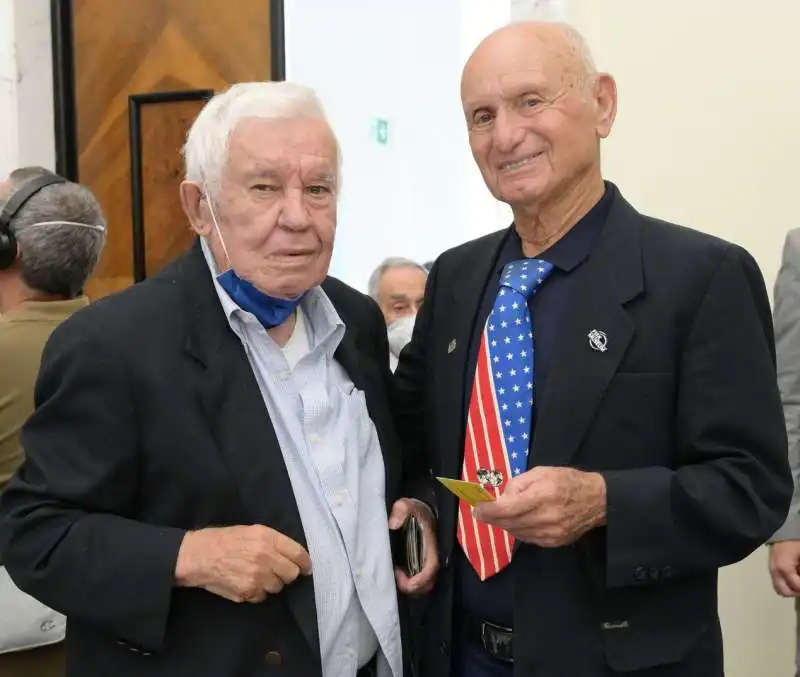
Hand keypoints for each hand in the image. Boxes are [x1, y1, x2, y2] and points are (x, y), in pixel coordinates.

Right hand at [175, 525, 311, 602]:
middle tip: (277, 571)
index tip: (306, 568)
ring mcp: (257, 577)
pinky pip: (262, 597)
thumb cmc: (224, 540)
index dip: (305, 563)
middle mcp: (265, 557)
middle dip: (287, 574)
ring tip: (258, 575)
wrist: (198, 556)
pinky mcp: (247, 592)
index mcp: (268, 538)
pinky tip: (247, 583)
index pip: (298, 553)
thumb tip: (293, 555)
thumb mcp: (251, 531)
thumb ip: (273, 542)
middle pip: (291, 574)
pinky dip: (258, 593)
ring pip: (278, 587)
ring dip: (271, 584)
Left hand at [389, 498, 439, 594]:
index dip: (417, 579)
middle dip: (411, 588)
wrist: (420, 512)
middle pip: (427, 584)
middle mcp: (431, 559)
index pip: (431, 570)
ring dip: (408, 587)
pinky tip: (395, 574)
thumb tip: (393, 523)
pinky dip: (407, 584)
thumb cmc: (415, 510)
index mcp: (431, 547)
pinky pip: (417, 582)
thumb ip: (401, 509)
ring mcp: (426, 563)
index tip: (398, 574)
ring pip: (422, 586)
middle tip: (393, 576)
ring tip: (393, 575)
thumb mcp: (407, 505)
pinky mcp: (420, 565)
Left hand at [473, 467, 605, 547]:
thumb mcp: (540, 472)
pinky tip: (518, 521)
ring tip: (501, 515)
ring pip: (516, 533)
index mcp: (541, 496)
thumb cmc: (566, 481)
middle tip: (482, 513)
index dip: (488, 511)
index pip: (507, 509)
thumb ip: (517, 485)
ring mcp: (550, 534)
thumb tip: (500, 500)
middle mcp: (545, 518)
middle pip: (509, 523)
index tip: (477, 509)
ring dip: (505, 524)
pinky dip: (518, 530)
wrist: (596, 501)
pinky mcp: (554, 543)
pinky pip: (527, 539)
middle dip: (492, 518)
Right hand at [769, 540, 799, 596]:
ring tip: (798, 579)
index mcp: (783, 568)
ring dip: (791, 588)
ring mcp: (771, 568)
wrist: (783, 528)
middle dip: (796, 590)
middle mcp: (774, 570)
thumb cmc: (795, 542)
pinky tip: (794, 574)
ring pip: (779, 588)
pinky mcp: (771, 565)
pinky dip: (786, 582)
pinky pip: (777, 580)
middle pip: (785, 592)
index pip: (796, 587)